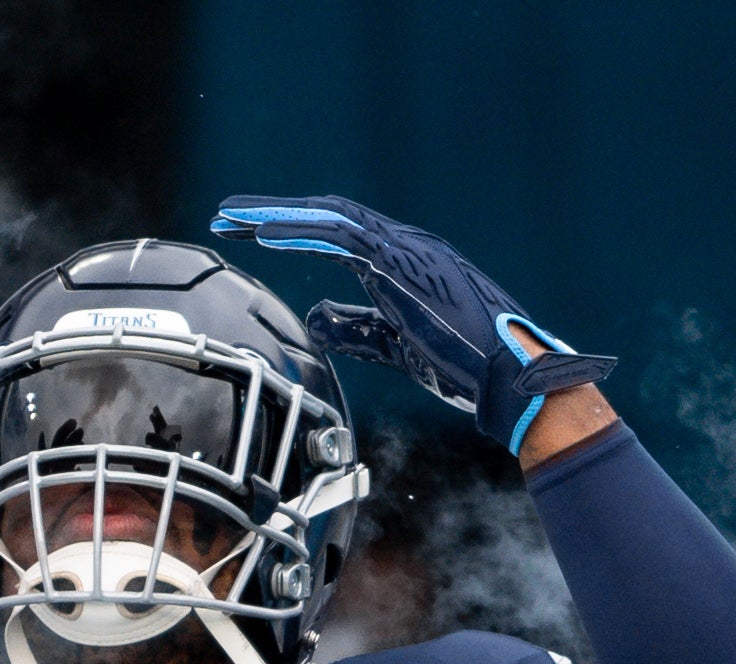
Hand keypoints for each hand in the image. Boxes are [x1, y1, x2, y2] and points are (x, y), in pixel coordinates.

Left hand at [209, 194, 613, 455]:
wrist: (508, 376)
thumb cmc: (462, 361)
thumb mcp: (393, 343)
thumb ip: (355, 328)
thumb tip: (313, 317)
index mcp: (399, 262)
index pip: (335, 234)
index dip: (291, 230)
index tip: (249, 234)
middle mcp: (401, 246)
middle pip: (325, 217)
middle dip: (274, 215)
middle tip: (226, 216)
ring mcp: (404, 250)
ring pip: (329, 220)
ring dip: (278, 217)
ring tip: (234, 219)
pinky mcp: (404, 265)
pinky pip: (345, 239)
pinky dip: (304, 233)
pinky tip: (268, 235)